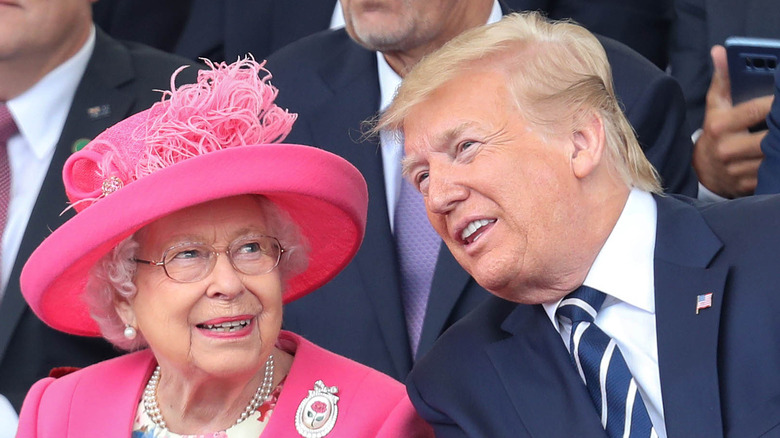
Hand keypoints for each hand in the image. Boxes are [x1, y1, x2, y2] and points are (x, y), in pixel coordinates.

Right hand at [693, 45, 772, 197]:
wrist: (702, 172)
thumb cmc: (714, 132)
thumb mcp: (715, 105)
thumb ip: (723, 78)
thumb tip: (720, 51)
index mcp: (719, 126)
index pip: (755, 110)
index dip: (776, 103)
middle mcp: (726, 149)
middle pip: (769, 137)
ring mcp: (736, 169)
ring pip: (773, 157)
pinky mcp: (746, 185)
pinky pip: (772, 173)